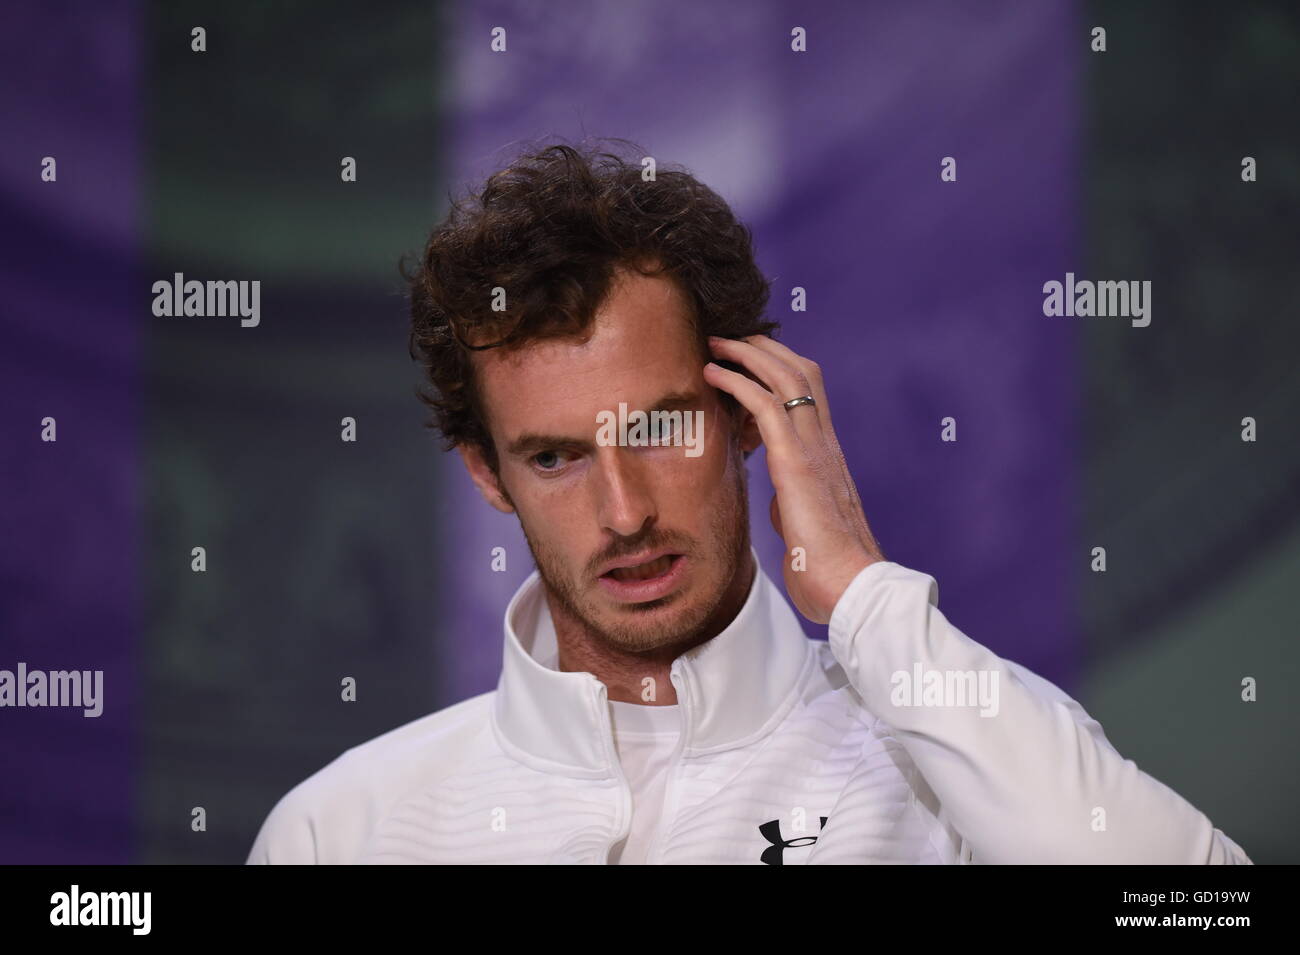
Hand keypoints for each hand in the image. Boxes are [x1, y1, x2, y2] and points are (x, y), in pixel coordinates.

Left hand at [704, 335, 883, 623]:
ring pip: (786, 379)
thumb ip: (795, 506)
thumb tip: (783, 502)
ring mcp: (814, 450)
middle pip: (801, 373)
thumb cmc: (828, 572)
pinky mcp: (796, 463)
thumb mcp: (806, 528)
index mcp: (828, 459)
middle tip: (731, 337)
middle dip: (765, 348)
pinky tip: (712, 373)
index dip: (783, 369)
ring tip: (717, 342)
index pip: (810, 396)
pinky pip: (765, 407)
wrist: (852, 590)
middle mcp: (825, 445)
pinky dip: (737, 382)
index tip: (752, 358)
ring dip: (748, 354)